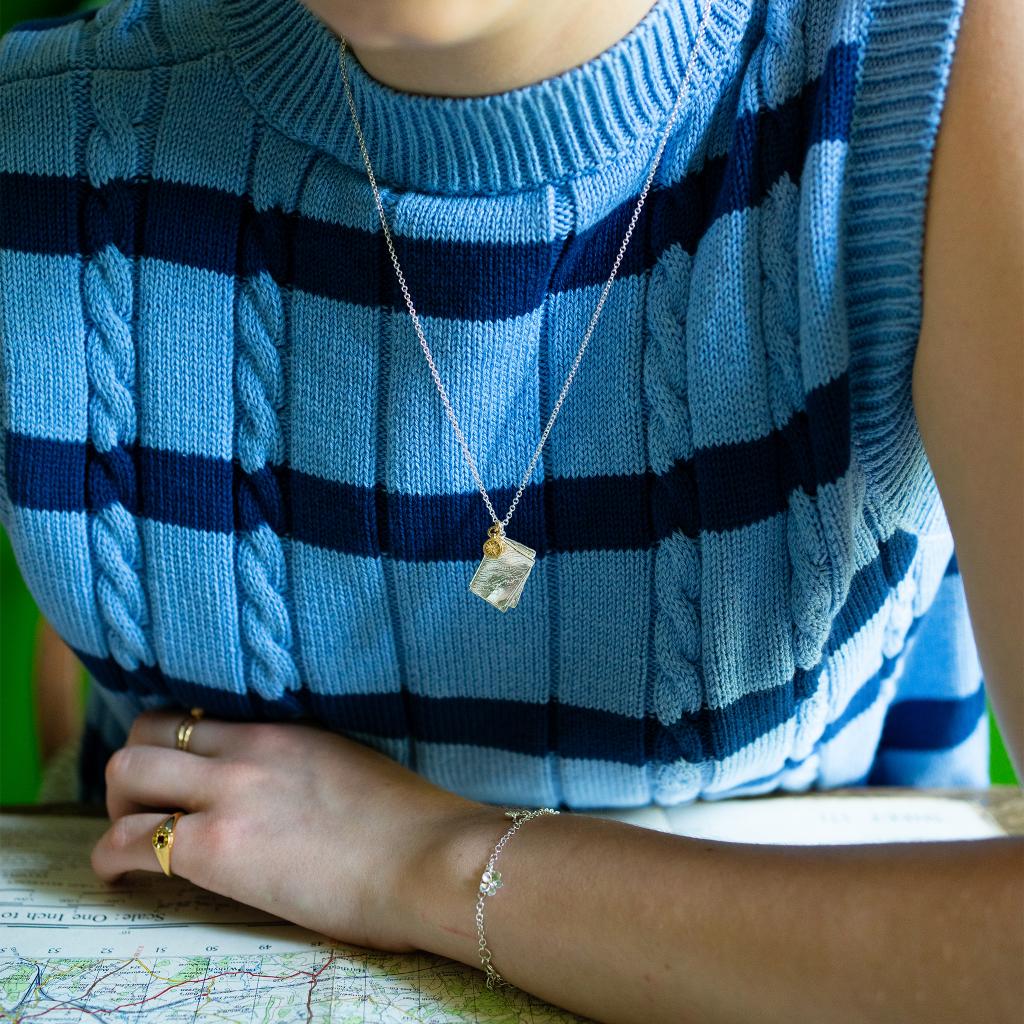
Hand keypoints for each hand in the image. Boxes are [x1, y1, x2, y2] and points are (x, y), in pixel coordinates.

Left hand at [90, 709, 488, 951]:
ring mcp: (228, 793)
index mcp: (285, 730)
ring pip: (125, 772)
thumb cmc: (411, 828)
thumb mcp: (353, 770)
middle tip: (148, 810)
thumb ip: (308, 769)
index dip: (174, 746)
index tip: (177, 777)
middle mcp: (248, 750)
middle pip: (148, 731)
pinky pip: (128, 842)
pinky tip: (122, 879)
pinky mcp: (215, 847)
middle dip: (133, 773)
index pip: (199, 716)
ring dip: (116, 808)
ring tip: (135, 842)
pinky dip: (111, 859)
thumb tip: (292, 797)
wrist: (428, 859)